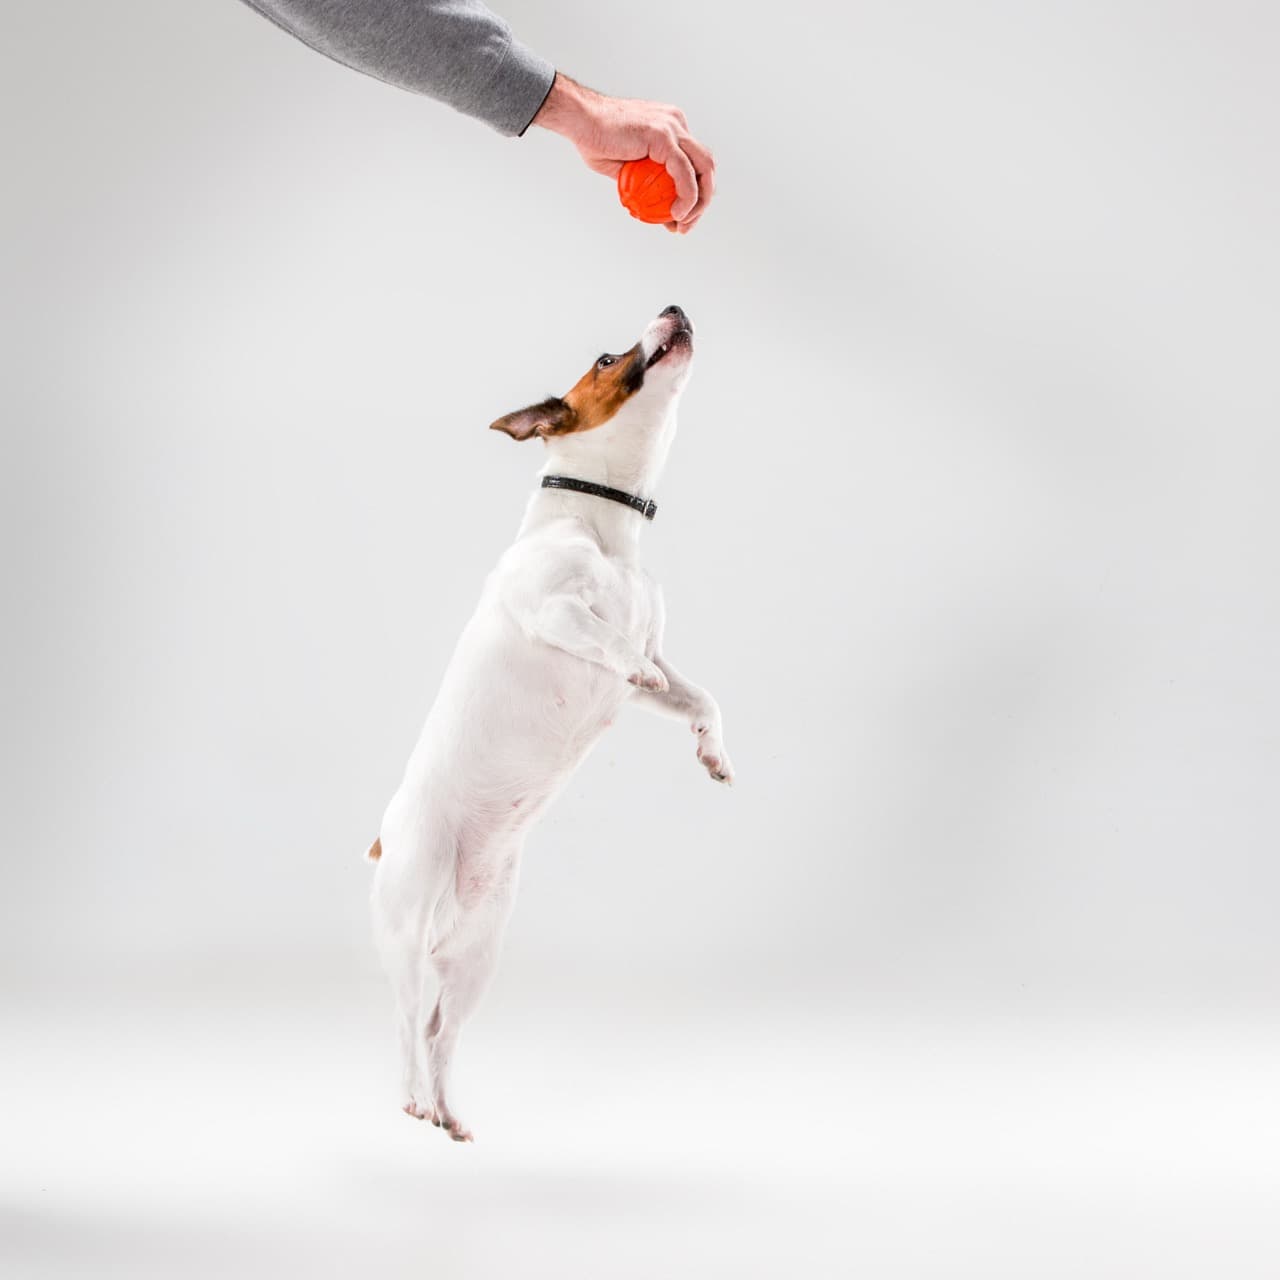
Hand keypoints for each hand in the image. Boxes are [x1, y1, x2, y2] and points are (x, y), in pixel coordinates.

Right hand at [532, 73, 714, 233]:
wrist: (579, 120)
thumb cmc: (595, 139)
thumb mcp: (625, 167)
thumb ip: (643, 181)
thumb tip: (651, 206)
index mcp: (670, 127)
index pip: (694, 162)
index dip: (694, 193)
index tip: (680, 218)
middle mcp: (676, 123)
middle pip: (705, 165)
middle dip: (702, 200)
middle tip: (685, 225)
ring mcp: (672, 127)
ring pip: (704, 167)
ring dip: (700, 201)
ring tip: (683, 222)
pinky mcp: (663, 136)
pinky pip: (685, 172)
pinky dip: (686, 195)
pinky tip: (676, 213)